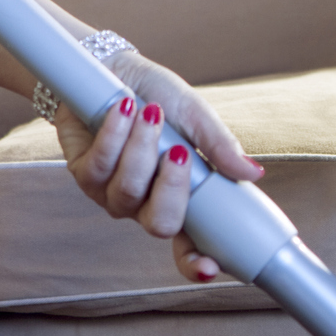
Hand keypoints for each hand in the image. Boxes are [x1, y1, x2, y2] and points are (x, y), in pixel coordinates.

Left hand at [53, 50, 262, 281]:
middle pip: (159, 224)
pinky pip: (99, 166)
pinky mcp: (83, 173)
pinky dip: (115, 134)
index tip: (210, 268)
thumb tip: (253, 173)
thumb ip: (221, 147)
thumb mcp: (196, 115)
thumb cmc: (157, 94)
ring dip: (141, 148)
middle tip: (178, 151)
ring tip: (150, 112)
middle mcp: (144, 204)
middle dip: (170, 188)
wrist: (112, 67)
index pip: (190, 246)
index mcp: (179, 198)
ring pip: (127, 191)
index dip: (198, 264)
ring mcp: (111, 193)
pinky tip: (123, 108)